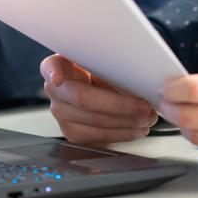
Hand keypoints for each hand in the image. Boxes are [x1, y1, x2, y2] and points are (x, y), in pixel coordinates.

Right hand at [40, 54, 158, 144]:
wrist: (94, 84)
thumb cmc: (100, 68)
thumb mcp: (103, 60)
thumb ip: (111, 65)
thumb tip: (138, 78)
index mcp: (59, 65)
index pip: (51, 66)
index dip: (53, 73)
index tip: (58, 79)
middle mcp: (55, 90)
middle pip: (84, 99)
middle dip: (120, 105)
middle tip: (144, 106)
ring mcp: (61, 113)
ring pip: (94, 123)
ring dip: (126, 123)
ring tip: (147, 119)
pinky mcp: (71, 132)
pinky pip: (98, 137)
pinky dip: (122, 134)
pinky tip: (136, 128)